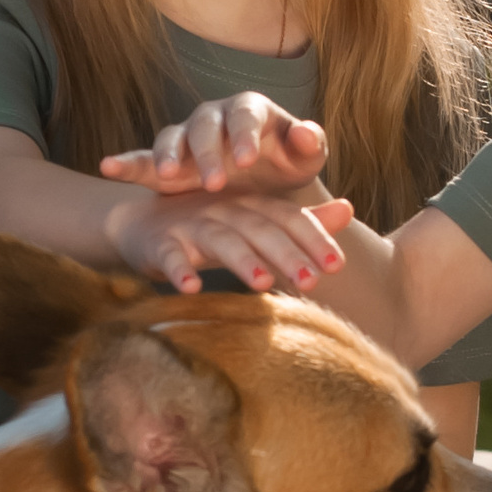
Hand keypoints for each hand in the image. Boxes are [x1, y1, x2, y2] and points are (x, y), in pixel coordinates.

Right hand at [102, 94, 327, 201]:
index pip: (246, 114)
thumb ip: (309, 145)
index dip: (245, 134)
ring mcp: (186, 137)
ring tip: (166, 178)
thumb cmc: (286, 165)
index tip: (249, 159)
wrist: (262, 182)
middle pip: (205, 127)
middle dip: (208, 153)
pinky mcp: (165, 161)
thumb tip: (306, 133)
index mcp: (250, 110)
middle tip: (213, 183)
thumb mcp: (304, 159)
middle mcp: (214, 117)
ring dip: (167, 157)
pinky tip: (108, 167)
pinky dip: (126, 163)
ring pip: (172, 138)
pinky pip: (142, 159)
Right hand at [107, 188, 354, 298]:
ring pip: (221, 240)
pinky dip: (180, 268)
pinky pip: (171, 255)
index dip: (313, 238)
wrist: (142, 222)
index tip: (338, 265)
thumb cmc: (211, 225)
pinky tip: (192, 287)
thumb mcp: (256, 220)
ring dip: (242, 261)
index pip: (288, 218)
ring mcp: (192, 225)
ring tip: (263, 284)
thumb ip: (302, 220)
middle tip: (312, 282)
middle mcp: (226, 210)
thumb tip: (349, 208)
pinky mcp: (161, 242)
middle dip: (287, 254)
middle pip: (261, 229)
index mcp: (252, 205)